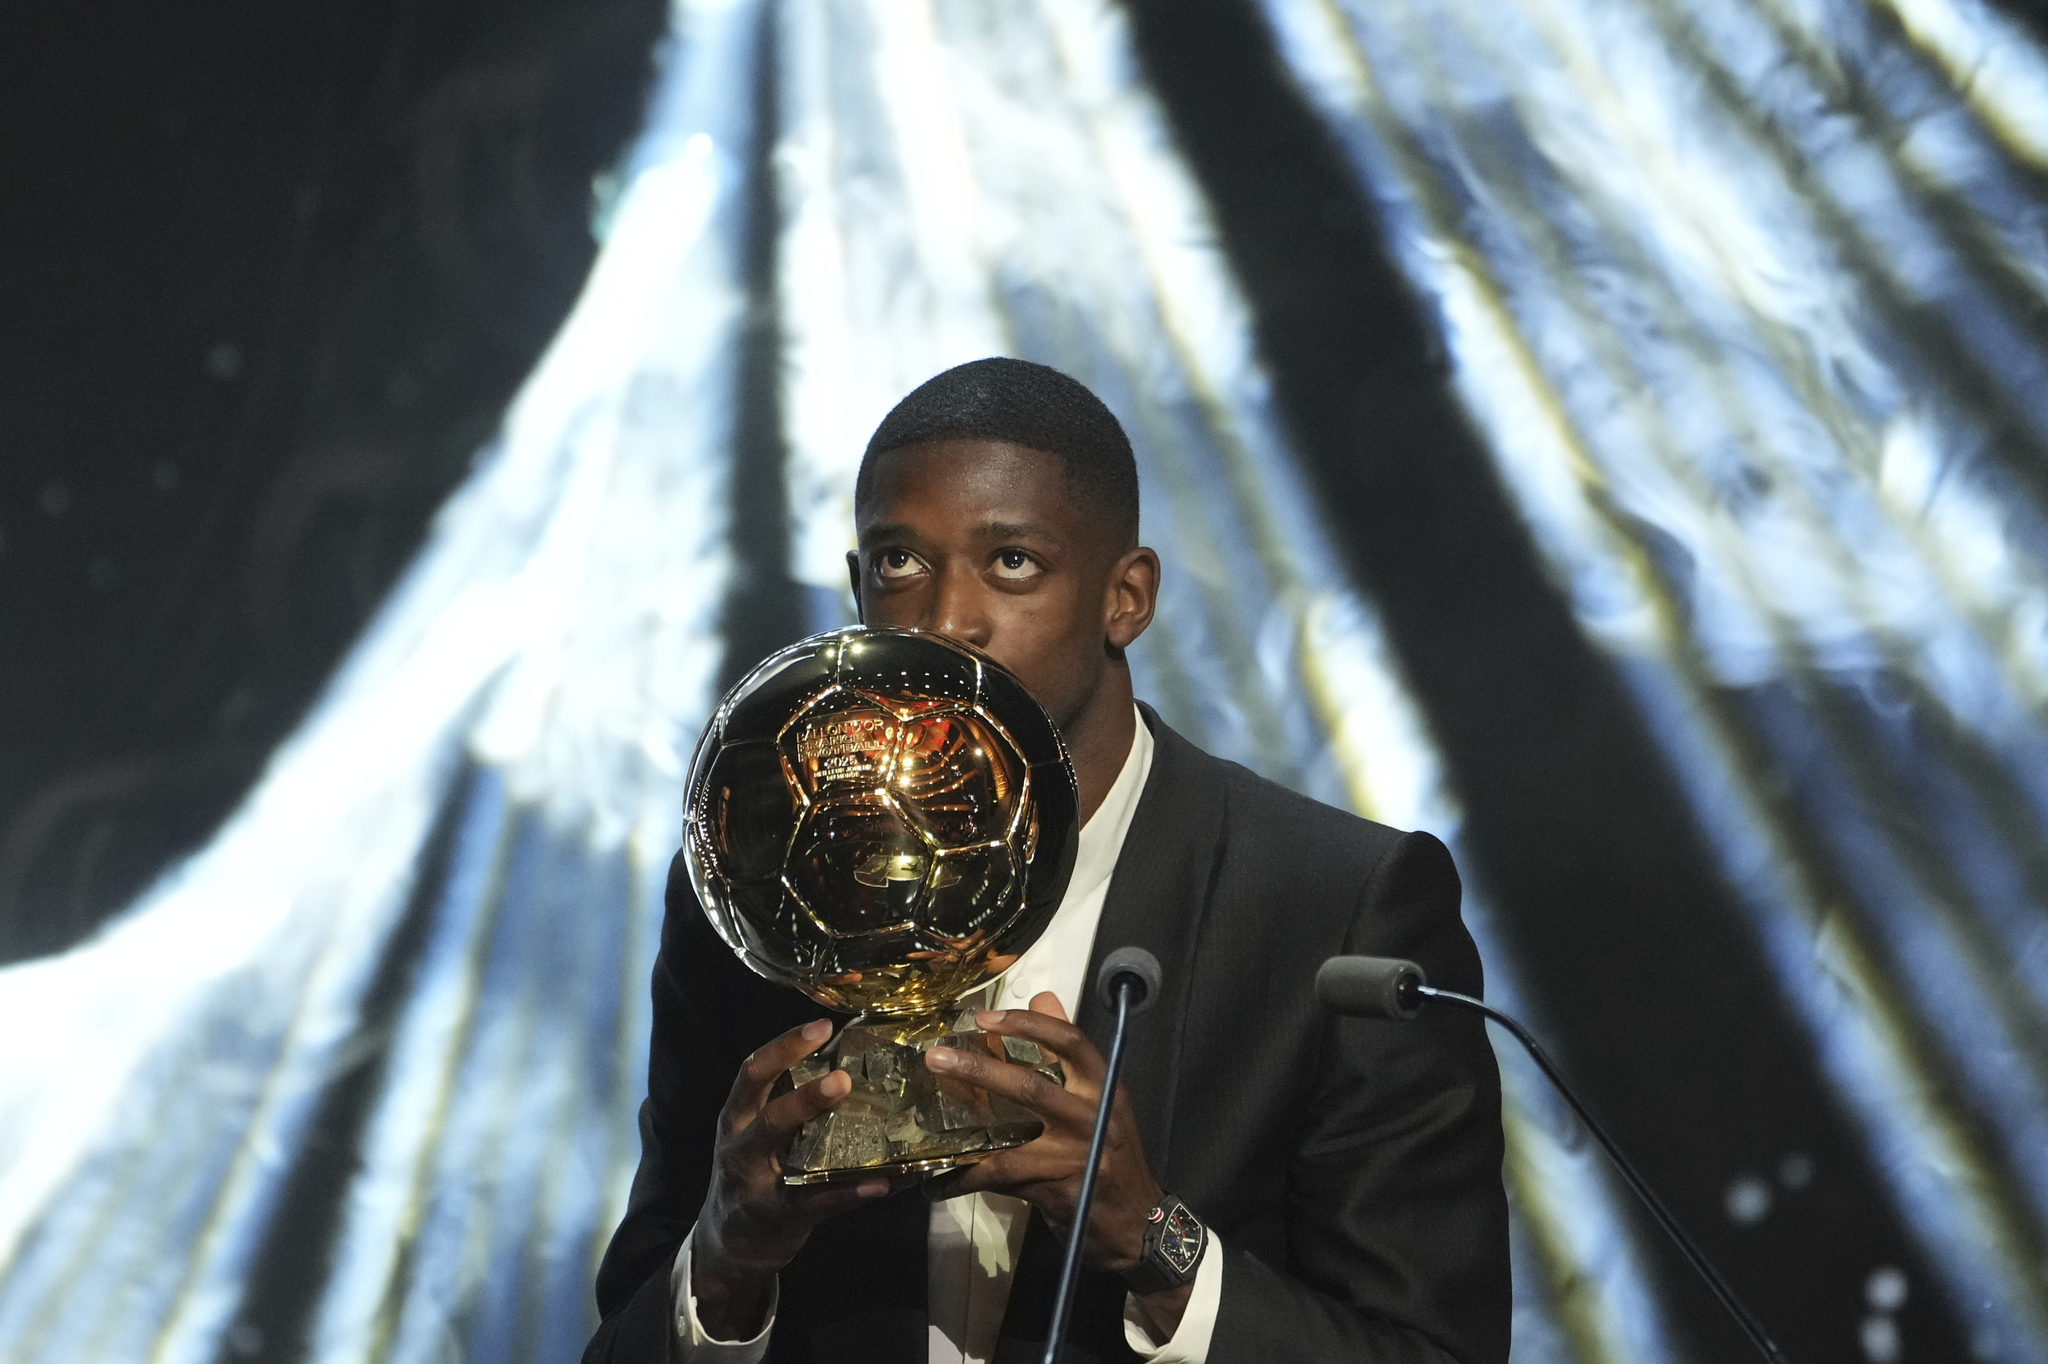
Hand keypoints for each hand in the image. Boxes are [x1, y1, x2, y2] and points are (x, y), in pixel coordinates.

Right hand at [692, 1019, 904, 1338]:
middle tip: (843, 1077)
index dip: (785, 1047)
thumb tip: (846, 1065)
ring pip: (788, 1156)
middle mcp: (741, 1147)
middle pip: (769, 1114)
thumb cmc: (752, 1174)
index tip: (822, 1025)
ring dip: (822, 1133)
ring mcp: (757, 1185)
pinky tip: (880, 1183)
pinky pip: (816, 1203)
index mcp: (737, 1117)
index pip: (753, 1073)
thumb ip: (786, 1103)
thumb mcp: (754, 1134)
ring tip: (856, 1116)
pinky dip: (849, 1192)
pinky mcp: (779, 1218)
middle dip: (806, 1094)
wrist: (726, 1246)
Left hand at [923, 993, 1194, 1335]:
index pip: (1070, 1042)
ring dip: (964, 1130)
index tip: (986, 1018)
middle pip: (1032, 1087)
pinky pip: (1002, 1179)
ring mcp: (1074, 1156)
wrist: (1137, 1224)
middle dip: (980, 1070)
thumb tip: (1043, 996)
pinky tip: (938, 1183)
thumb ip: (1069, 1050)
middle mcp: (1092, 1117)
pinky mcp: (1056, 1189)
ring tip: (926, 1126)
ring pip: (1011, 1137)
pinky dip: (967, 1179)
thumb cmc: (1113, 1153)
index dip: (1028, 1025)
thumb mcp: (1102, 1098)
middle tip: (937, 1057)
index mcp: (1104, 1087)